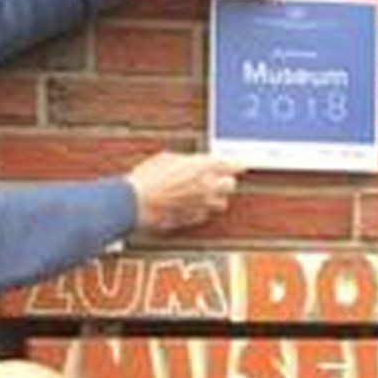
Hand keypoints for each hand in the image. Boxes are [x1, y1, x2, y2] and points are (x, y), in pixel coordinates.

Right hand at [127, 152, 243, 235]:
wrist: (135, 203)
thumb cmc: (147, 179)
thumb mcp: (167, 158)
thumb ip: (187, 161)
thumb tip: (192, 163)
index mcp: (201, 167)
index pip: (230, 165)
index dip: (237, 164)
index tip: (242, 163)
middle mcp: (206, 187)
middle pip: (231, 185)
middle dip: (226, 181)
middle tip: (218, 178)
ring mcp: (201, 205)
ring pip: (221, 203)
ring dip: (215, 197)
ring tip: (203, 192)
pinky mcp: (193, 219)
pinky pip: (205, 214)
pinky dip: (202, 209)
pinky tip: (190, 204)